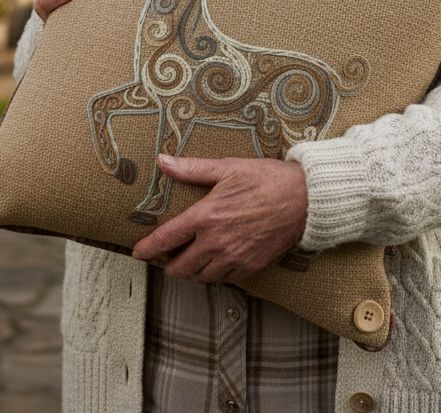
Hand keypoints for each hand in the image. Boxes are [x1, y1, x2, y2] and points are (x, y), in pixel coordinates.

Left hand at [131, 155, 307, 283]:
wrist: (303, 199)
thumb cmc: (265, 179)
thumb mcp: (226, 168)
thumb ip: (191, 168)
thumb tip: (163, 161)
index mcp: (206, 216)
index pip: (168, 238)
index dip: (148, 248)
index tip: (137, 253)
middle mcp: (217, 242)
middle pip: (181, 266)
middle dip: (169, 265)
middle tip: (165, 259)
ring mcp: (234, 257)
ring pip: (201, 276)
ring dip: (190, 272)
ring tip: (187, 262)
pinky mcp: (251, 266)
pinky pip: (224, 279)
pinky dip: (213, 274)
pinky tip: (212, 264)